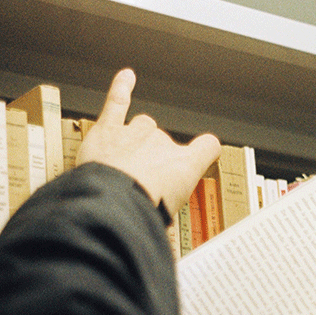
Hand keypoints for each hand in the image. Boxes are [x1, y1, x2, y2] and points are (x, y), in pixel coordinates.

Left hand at [77, 68, 220, 214]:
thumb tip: (162, 237)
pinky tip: (126, 77)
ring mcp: (135, 134)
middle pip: (164, 142)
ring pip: (141, 126)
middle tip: (141, 184)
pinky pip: (117, 102)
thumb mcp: (170, 222)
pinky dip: (121, 87)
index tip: (207, 151)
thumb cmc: (143, 212)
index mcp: (184, 164)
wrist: (114, 202)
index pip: (208, 147)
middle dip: (153, 159)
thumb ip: (170, 218)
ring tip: (124, 161)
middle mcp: (163, 143)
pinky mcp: (108, 130)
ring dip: (135, 138)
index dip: (206, 150)